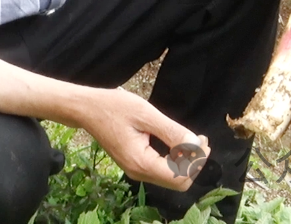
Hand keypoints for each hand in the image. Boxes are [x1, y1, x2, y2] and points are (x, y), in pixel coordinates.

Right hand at [77, 87, 209, 191]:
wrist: (86, 109)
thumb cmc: (113, 107)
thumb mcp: (145, 114)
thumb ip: (172, 131)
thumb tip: (196, 145)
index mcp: (141, 162)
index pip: (179, 177)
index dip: (197, 162)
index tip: (203, 140)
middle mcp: (138, 172)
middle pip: (177, 183)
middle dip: (194, 163)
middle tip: (201, 140)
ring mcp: (135, 170)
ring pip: (170, 178)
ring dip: (186, 162)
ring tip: (193, 139)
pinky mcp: (134, 164)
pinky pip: (161, 170)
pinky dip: (174, 160)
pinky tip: (178, 143)